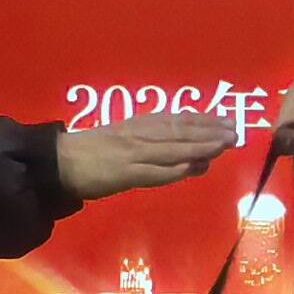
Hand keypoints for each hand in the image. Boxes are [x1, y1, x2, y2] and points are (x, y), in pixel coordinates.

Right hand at [55, 113, 234, 200]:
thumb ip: (156, 147)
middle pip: (179, 132)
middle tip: (235, 132)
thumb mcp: (125, 140)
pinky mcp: (123, 173)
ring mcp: (132, 154)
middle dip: (209, 132)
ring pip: (171, 149)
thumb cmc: (92, 153)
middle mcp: (139, 135)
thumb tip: (192, 158)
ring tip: (222, 146)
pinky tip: (193, 169)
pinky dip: (173, 170)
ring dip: (199, 147)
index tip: (227, 120)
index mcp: (139, 125)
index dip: (204, 119)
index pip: (177, 119)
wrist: (59, 162)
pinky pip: (152, 172)